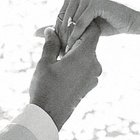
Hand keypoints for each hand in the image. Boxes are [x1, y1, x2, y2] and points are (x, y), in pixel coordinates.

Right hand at [27, 10, 102, 129]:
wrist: (48, 116)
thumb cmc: (46, 87)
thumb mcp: (45, 62)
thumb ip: (51, 43)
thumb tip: (51, 30)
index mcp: (86, 56)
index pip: (93, 30)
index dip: (82, 23)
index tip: (69, 23)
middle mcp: (94, 65)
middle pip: (89, 43)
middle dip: (74, 38)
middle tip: (58, 36)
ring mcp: (94, 77)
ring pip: (87, 56)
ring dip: (74, 52)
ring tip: (57, 53)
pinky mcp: (89, 85)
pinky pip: (86, 68)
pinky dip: (76, 63)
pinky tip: (60, 66)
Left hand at [59, 0, 139, 45]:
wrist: (134, 20)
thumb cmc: (110, 22)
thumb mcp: (85, 24)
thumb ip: (65, 26)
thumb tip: (38, 33)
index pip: (60, 13)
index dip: (58, 31)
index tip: (59, 46)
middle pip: (63, 16)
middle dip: (62, 35)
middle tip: (61, 50)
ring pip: (70, 19)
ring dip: (68, 36)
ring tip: (67, 50)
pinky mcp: (96, 0)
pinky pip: (81, 21)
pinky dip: (77, 34)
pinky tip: (75, 45)